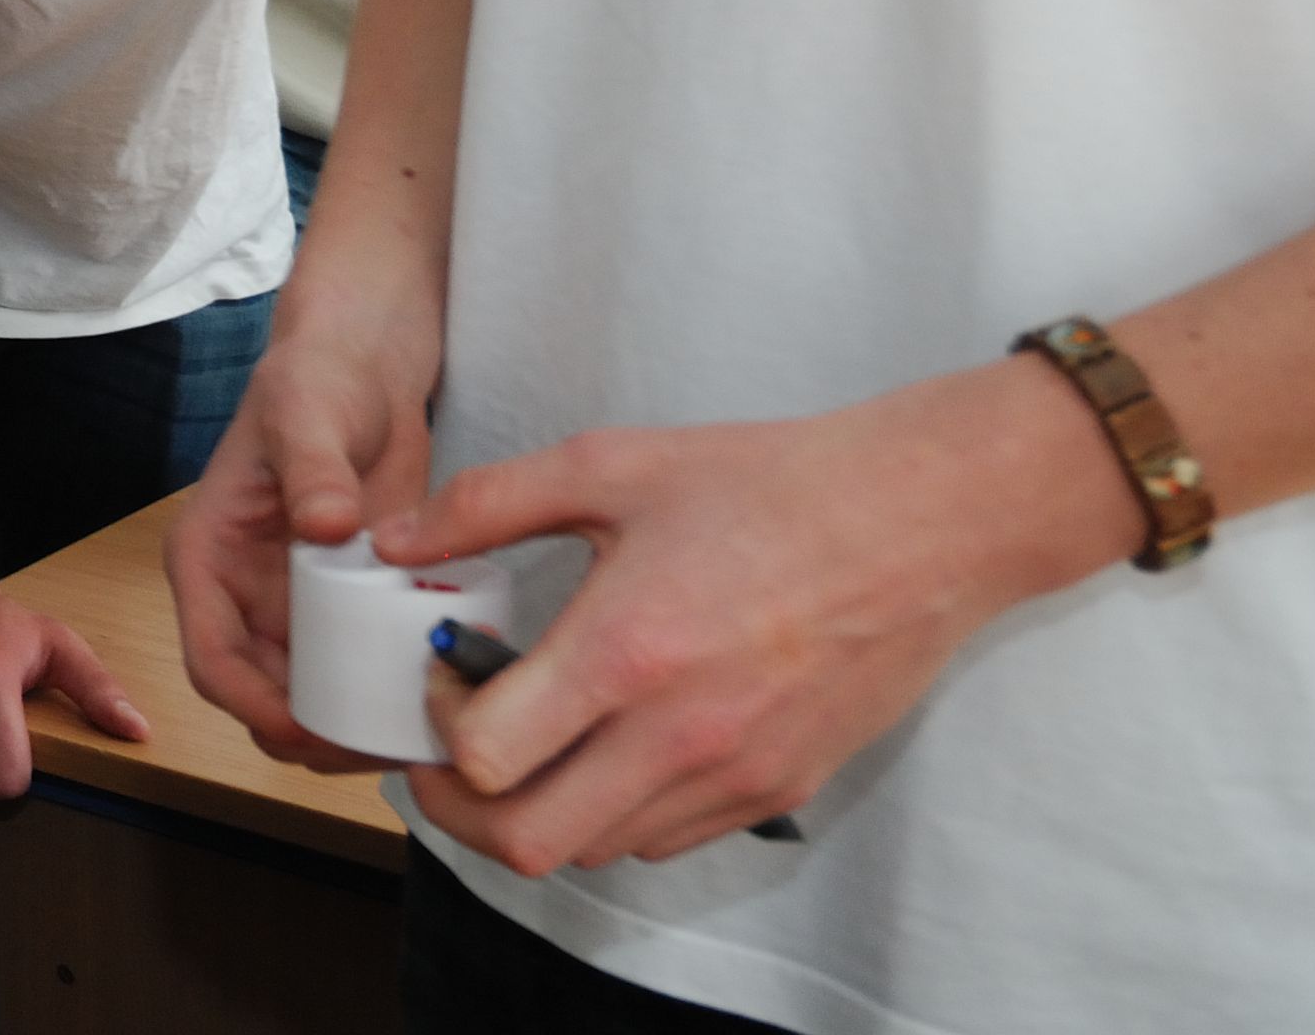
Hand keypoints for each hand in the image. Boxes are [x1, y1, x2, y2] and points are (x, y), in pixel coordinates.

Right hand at [168, 317, 438, 769]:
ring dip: (350, 727)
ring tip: (410, 735)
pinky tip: (432, 699)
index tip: (309, 728)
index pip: (211, 659)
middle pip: (259, 699)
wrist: (366, 369)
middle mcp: (243, 597)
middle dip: (310, 737)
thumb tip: (325, 525)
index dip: (253, 707)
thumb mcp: (307, 413)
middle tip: (376, 748)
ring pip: (309, 700)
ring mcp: (295, 609)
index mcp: (206, 560)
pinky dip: (385, 696)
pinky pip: (357, 673)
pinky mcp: (344, 610)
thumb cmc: (317, 378)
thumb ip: (312, 468)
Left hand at [389, 357, 1130, 871]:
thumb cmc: (765, 483)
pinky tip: (605, 745)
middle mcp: (679, 736)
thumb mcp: (608, 464)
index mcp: (626, 653)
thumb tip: (394, 540)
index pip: (486, 760)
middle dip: (461, 810)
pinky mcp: (779, 792)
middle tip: (448, 752)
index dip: (435, 732)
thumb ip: (487, 504)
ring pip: (596, 850)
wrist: (920, 520)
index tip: (440, 682)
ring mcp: (734, 777)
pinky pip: (665, 841)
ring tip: (525, 739)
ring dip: (539, 811)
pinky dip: (613, 814)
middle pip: (529, 842)